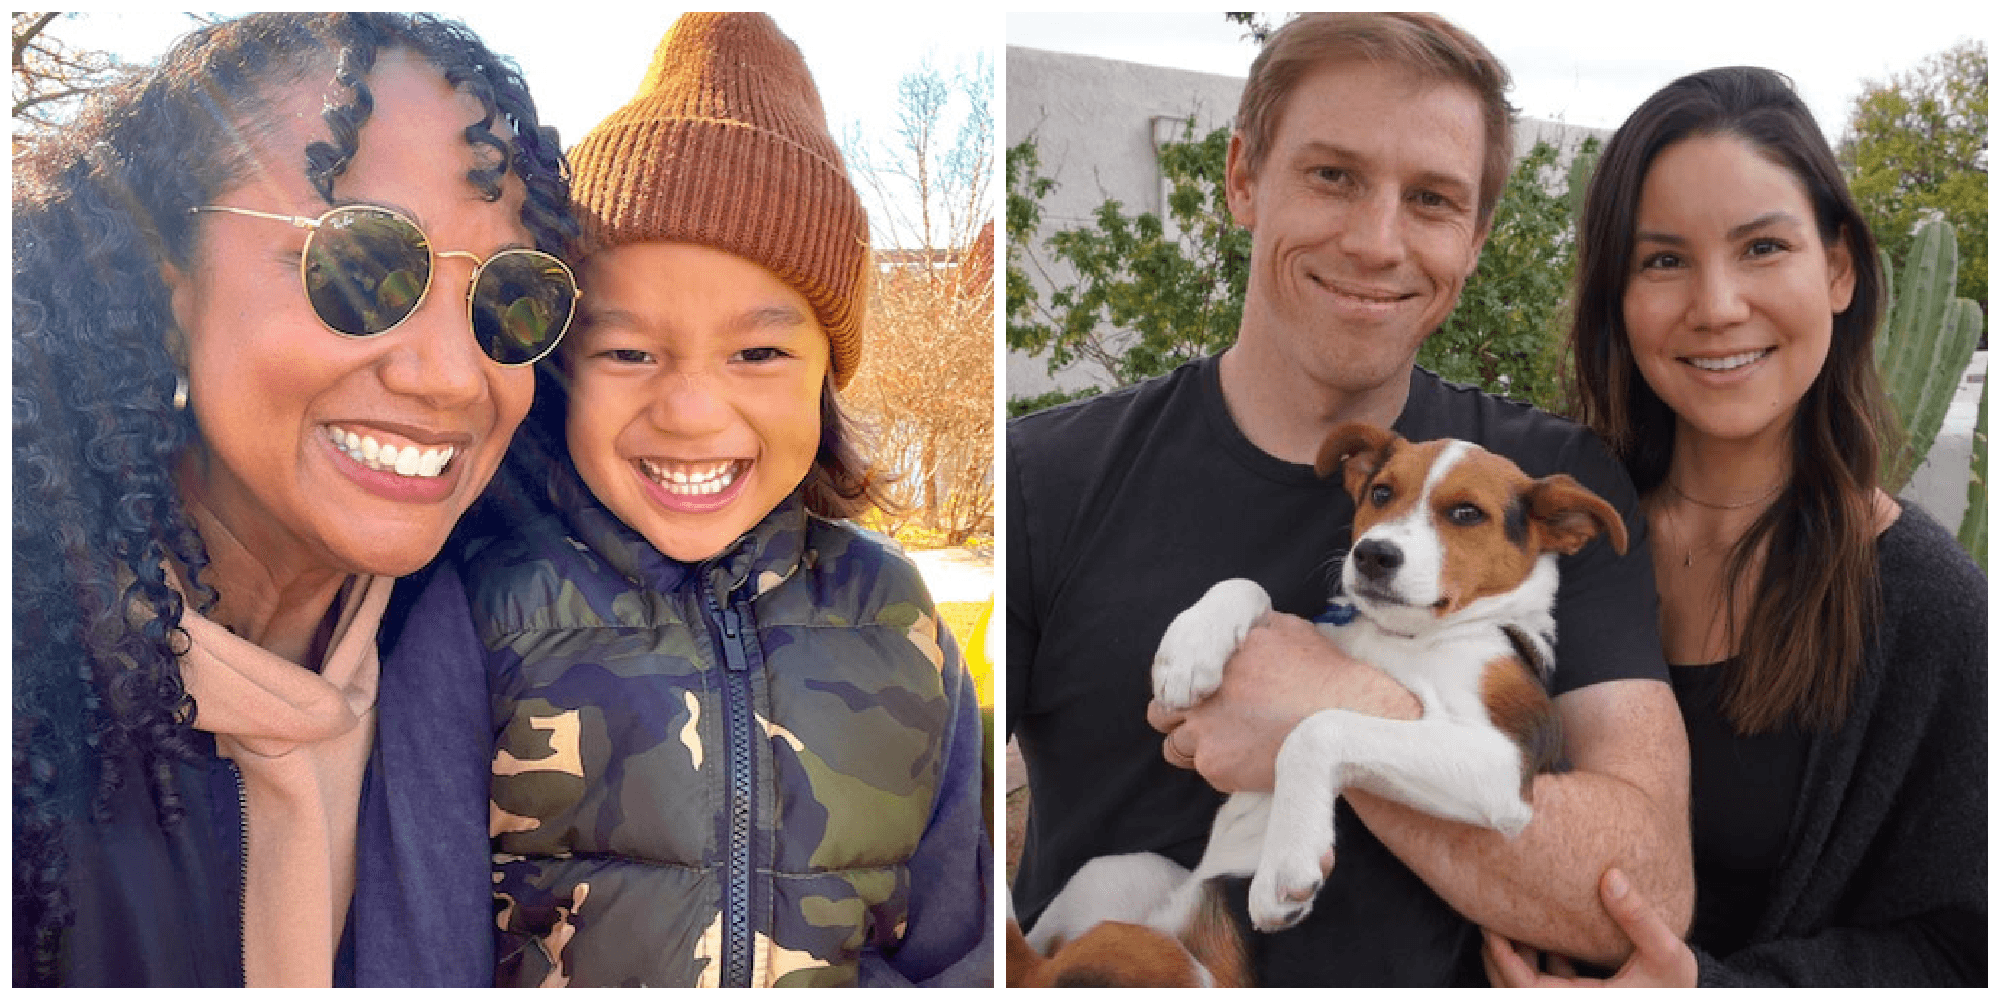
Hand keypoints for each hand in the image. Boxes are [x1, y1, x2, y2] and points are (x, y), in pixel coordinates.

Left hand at [1146, 612, 1416, 792]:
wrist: (1347, 724)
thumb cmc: (1324, 677)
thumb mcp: (1286, 631)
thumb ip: (1247, 633)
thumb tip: (1232, 633)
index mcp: (1214, 656)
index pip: (1171, 675)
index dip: (1186, 690)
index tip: (1200, 699)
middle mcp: (1201, 691)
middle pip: (1162, 713)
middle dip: (1180, 719)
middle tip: (1210, 724)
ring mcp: (1204, 730)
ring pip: (1176, 746)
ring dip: (1197, 746)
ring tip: (1234, 744)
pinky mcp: (1215, 764)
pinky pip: (1204, 769)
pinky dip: (1223, 766)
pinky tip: (1253, 758)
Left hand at [1482, 868, 1697, 986]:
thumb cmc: (1677, 987)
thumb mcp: (1665, 952)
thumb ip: (1637, 918)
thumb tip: (1611, 876)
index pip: (1523, 989)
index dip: (1502, 959)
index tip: (1490, 927)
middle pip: (1513, 989)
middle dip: (1498, 956)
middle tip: (1489, 920)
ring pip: (1527, 987)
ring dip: (1516, 958)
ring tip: (1511, 922)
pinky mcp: (1581, 999)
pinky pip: (1548, 983)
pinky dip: (1538, 962)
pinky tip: (1542, 935)